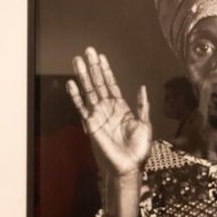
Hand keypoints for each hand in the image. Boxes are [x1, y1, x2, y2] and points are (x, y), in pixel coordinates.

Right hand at [66, 47, 152, 177]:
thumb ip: (142, 106)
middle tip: (88, 51)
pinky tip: (71, 83)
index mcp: (121, 108)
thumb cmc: (138, 150)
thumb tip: (142, 87)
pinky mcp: (91, 124)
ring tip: (77, 60)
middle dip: (93, 67)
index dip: (106, 71)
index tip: (102, 57)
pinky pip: (81, 107)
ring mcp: (98, 115)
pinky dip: (76, 95)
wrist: (128, 166)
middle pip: (98, 83)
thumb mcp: (145, 124)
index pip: (111, 85)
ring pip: (89, 91)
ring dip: (83, 76)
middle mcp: (108, 109)